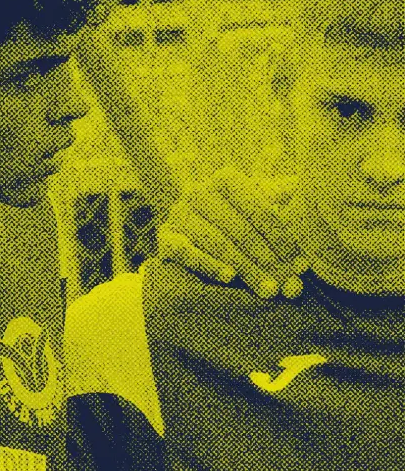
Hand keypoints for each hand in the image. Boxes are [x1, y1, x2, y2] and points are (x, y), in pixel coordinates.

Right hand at [157, 167, 309, 298]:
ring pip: (217, 243)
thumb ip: (286, 196)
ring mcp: (179, 215)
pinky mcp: (165, 238)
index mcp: (226, 179)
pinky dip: (209, 264)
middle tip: (292, 287)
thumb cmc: (241, 219)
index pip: (259, 210)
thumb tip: (306, 187)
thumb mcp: (264, 203)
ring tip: (270, 291)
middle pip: (240, 230)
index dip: (284, 239)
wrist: (197, 232)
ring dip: (247, 269)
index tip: (303, 266)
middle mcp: (198, 192)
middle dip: (270, 261)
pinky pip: (186, 252)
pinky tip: (230, 277)